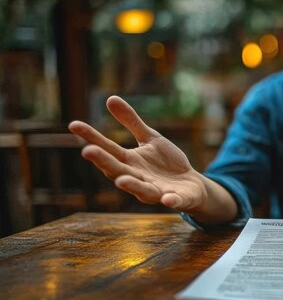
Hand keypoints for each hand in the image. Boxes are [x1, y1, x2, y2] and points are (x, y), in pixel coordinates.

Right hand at [68, 96, 207, 211]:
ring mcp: (156, 191)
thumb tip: (110, 98)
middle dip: (104, 162)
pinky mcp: (176, 199)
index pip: (108, 149)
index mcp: (130, 162)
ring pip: (141, 190)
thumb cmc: (166, 162)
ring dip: (131, 186)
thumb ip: (131, 122)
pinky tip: (167, 199)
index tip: (74, 124)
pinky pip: (173, 201)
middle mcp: (138, 178)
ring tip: (121, 181)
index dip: (92, 138)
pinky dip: (170, 200)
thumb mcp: (149, 138)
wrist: (192, 185)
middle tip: (88, 151)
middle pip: (118, 170)